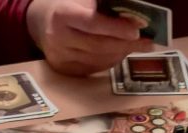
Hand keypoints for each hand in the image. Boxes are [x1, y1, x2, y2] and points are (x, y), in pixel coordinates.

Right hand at [27, 0, 154, 75]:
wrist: (40, 21)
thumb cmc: (66, 4)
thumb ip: (104, 5)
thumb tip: (134, 16)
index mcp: (62, 15)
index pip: (92, 23)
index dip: (116, 28)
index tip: (137, 29)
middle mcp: (58, 38)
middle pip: (98, 45)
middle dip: (126, 44)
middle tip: (147, 42)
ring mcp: (61, 57)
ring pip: (99, 59)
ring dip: (122, 53)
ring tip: (138, 46)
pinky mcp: (65, 70)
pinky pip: (95, 68)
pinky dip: (111, 60)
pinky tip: (120, 52)